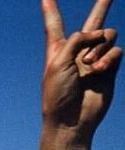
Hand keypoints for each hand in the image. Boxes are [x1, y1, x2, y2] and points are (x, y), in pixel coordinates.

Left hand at [41, 0, 121, 138]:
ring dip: (99, 46)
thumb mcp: (58, 62)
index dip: (51, 9)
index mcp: (58, 49)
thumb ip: (77, 40)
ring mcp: (95, 59)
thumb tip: (100, 32)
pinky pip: (116, 50)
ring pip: (107, 35)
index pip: (55, 25)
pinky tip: (98, 70)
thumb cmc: (58, 93)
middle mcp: (77, 52)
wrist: (71, 119)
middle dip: (103, 5)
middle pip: (93, 23)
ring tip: (89, 65)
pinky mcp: (110, 68)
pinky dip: (108, 57)